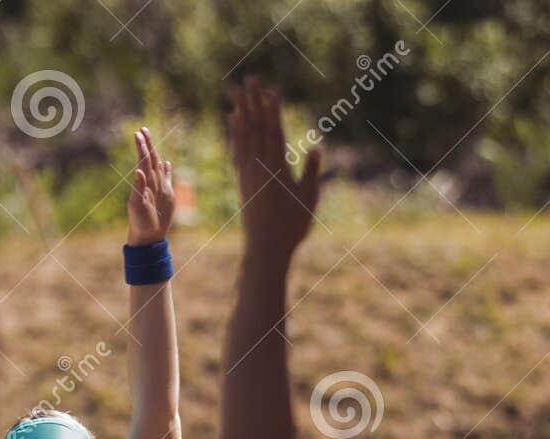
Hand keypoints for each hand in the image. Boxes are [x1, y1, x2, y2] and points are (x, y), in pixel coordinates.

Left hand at [127, 127, 174, 244]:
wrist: (149, 235)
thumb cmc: (139, 221)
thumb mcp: (137, 205)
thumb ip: (138, 188)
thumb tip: (139, 170)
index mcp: (143, 182)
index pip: (143, 160)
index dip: (142, 147)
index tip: (138, 133)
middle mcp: (151, 182)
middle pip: (150, 159)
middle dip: (147, 144)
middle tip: (143, 129)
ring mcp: (160, 187)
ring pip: (158, 166)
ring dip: (155, 153)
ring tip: (151, 140)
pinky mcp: (168, 195)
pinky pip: (167, 179)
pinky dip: (167, 170)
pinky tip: (166, 163)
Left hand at [228, 78, 320, 263]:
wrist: (266, 248)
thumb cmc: (292, 226)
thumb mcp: (307, 199)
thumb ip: (310, 172)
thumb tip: (316, 147)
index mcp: (277, 169)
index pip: (274, 133)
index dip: (272, 110)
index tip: (270, 90)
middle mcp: (259, 167)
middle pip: (256, 128)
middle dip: (253, 102)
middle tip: (249, 79)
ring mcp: (248, 172)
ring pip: (243, 136)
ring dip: (241, 111)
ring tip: (235, 92)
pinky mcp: (243, 180)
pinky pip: (238, 150)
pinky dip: (236, 132)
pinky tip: (233, 120)